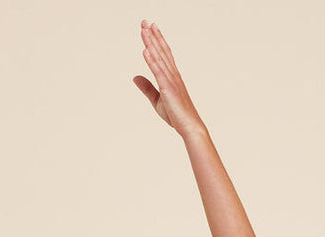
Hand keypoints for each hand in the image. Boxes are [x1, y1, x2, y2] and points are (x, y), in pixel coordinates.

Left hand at [132, 20, 204, 135]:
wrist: (190, 126)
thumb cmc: (176, 115)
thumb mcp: (157, 100)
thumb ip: (147, 88)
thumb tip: (135, 77)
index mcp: (171, 77)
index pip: (163, 54)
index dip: (157, 40)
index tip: (150, 27)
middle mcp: (172, 75)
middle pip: (161, 51)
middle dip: (152, 36)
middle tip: (145, 21)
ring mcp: (171, 81)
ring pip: (159, 58)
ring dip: (151, 43)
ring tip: (144, 30)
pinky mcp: (168, 89)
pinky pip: (158, 72)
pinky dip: (151, 61)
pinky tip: (145, 50)